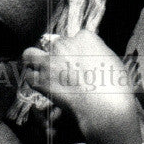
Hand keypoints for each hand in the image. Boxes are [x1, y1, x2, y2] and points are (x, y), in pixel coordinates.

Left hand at [22, 30, 140, 143]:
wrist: (105, 106)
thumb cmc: (115, 87)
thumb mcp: (112, 61)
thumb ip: (97, 53)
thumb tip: (88, 58)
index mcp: (85, 37)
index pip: (74, 37)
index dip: (76, 51)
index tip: (79, 62)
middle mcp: (64, 44)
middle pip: (54, 45)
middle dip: (59, 57)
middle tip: (66, 72)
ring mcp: (50, 61)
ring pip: (30, 54)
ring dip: (35, 61)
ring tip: (41, 70)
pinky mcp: (41, 79)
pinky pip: (28, 74)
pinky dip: (32, 78)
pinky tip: (39, 83)